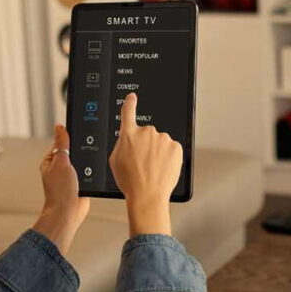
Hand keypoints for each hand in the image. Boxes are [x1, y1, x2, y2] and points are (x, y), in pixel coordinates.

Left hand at [32, 124, 89, 254]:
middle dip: (80, 151)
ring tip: (87, 166)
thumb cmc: (60, 191)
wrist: (69, 212)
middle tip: (84, 154)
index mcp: (50, 161)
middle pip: (73, 151)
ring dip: (87, 162)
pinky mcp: (81, 183)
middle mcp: (59, 168)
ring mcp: (70, 176)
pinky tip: (93, 172)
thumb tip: (59, 127)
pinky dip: (92, 171)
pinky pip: (88, 171)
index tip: (79, 134)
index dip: (70, 138)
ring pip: (82, 161)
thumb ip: (62, 144)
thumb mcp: (61, 162)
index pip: (61, 143)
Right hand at [109, 93, 182, 235]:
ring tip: (152, 168)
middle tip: (143, 162)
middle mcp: (147, 132)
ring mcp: (163, 138)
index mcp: (129, 135)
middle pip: (147, 135)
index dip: (130, 103)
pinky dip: (168, 157)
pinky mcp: (176, 147)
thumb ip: (121, 144)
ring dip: (158, 152)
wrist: (147, 195)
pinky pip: (171, 149)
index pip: (128, 112)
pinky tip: (162, 168)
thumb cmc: (130, 181)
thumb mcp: (114, 161)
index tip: (132, 97)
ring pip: (160, 143)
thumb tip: (127, 140)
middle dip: (146, 145)